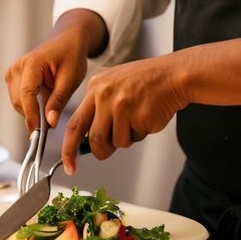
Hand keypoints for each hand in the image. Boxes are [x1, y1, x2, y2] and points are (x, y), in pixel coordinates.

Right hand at [5, 9, 107, 132]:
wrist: (68, 40)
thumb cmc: (71, 55)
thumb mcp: (71, 79)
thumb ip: (59, 101)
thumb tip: (50, 123)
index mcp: (31, 63)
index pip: (26, 95)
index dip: (31, 116)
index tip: (37, 134)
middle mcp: (17, 67)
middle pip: (19, 101)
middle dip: (33, 116)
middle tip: (51, 127)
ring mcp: (13, 71)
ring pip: (17, 102)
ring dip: (31, 111)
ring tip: (51, 111)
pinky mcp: (14, 77)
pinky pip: (18, 98)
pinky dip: (29, 106)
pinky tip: (43, 104)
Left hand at [61, 52, 186, 172]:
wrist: (172, 75)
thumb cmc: (145, 82)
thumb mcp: (113, 85)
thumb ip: (98, 107)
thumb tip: (86, 138)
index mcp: (95, 87)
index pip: (74, 123)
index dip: (68, 148)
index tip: (69, 164)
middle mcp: (104, 95)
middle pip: (94, 139)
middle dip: (101, 152)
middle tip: (107, 151)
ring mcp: (121, 106)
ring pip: (116, 142)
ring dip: (126, 139)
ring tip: (135, 119)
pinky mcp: (138, 116)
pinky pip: (134, 138)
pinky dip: (140, 134)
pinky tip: (146, 116)